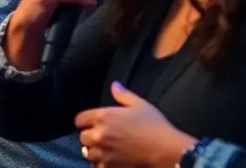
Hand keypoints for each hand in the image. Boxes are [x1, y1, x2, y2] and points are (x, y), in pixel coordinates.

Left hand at [75, 82, 193, 166]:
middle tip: (100, 136)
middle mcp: (99, 135)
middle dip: (90, 136)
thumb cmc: (154, 125)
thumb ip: (123, 95)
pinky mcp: (110, 167)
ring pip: (88, 153)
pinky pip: (97, 166)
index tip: (90, 123)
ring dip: (94, 151)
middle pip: (82, 137)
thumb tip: (114, 85)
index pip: (80, 119)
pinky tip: (110, 160)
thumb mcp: (140, 104)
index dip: (85, 121)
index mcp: (103, 116)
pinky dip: (101, 164)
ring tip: (103, 150)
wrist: (165, 149)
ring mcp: (103, 153)